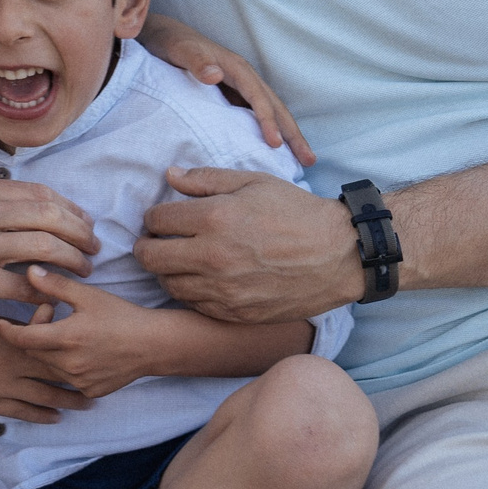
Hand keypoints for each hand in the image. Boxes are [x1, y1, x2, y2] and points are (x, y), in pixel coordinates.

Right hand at [0, 175, 97, 326]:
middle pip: (48, 214)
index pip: (38, 192)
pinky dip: (45, 291)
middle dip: (80, 233)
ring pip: (44, 246)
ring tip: (83, 273)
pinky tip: (52, 298)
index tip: (83, 226)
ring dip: (72, 261)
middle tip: (94, 250)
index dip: (70, 209)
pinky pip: (24, 283)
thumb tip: (29, 211)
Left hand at [0, 268, 172, 398]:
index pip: (22, 339)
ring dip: (48, 350)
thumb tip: (28, 271)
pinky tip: (81, 351)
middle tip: (49, 316)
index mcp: (66, 338)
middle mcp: (69, 365)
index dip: (7, 331)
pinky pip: (66, 379)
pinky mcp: (89, 391)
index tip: (1, 323)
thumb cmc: (121, 315)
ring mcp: (79, 381)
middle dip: (33, 334)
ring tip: (66, 332)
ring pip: (48, 366)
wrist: (154, 345)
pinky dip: (65, 365)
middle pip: (33, 352)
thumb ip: (55, 285)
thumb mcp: (88, 296)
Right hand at [0, 305, 89, 422]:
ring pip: (48, 396)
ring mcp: (3, 385)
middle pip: (58, 369)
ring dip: (70, 400)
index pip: (52, 336)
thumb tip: (15, 297)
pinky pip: (25, 413)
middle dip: (81, 373)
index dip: (71, 338)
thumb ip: (0, 304)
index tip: (88, 339)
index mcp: (12, 332)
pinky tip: (57, 418)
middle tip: (101, 373)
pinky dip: (44, 416)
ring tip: (90, 402)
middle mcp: (13, 360)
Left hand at [135, 167, 360, 323]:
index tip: (162, 218)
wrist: (339, 255)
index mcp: (214, 218)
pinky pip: (194, 305)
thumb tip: (170, 175)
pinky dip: (191, 292)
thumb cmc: (297, 213)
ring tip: (181, 260)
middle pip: (150, 257)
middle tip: (157, 241)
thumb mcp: (253, 182)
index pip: (156, 219)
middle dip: (148, 246)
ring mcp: (223, 289)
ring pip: (168, 285)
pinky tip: (202, 279)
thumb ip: (206, 180)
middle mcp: (212, 256)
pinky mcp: (235, 312)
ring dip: (168, 271)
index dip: (154, 217)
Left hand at [143, 13, 313, 165]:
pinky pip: (256, 116)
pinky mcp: (234, 95)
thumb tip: (216, 74)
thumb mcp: (181, 49)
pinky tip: (273, 151)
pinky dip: (269, 132)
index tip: (275, 144)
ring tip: (302, 161)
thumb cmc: (172, 43)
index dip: (268, 120)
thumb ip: (196, 60)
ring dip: (287, 135)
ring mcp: (241, 87)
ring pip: (270, 112)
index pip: (259, 97)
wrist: (163, 35)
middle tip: (308, 160)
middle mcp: (245, 77)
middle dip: (292, 133)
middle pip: (275, 106)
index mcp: (236, 69)